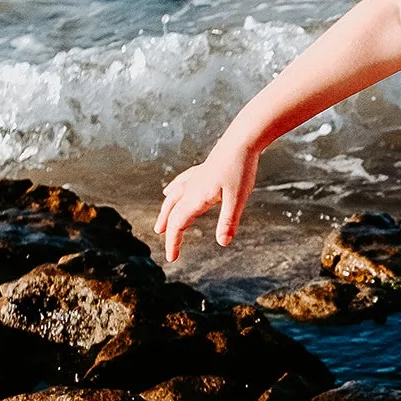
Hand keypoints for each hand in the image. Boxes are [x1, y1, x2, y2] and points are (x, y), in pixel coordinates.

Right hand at [154, 139, 258, 261]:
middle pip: (172, 213)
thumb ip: (228, 221)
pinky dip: (172, 192)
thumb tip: (223, 243)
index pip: (178, 224)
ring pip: (172, 199)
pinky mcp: (201, 171)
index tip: (172, 258)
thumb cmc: (240, 168)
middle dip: (169, 233)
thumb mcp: (237, 198)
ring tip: (159, 226)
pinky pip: (180, 184)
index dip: (173, 242)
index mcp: (196, 197)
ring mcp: (194, 179)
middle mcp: (190, 188)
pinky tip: (168, 191)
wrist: (242, 141)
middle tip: (169, 250)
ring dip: (165, 214)